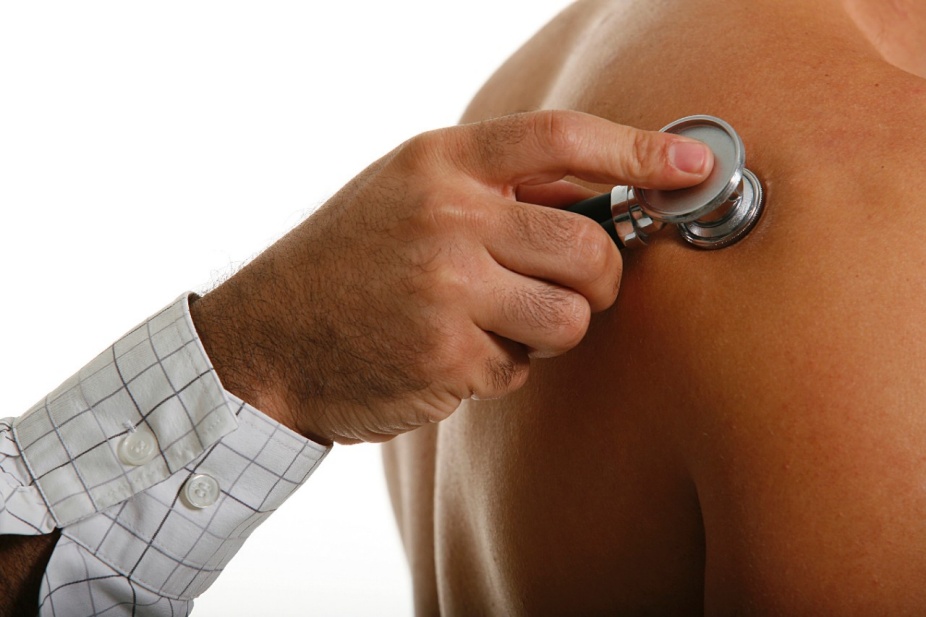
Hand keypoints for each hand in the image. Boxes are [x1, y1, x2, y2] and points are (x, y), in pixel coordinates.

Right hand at [190, 110, 712, 443]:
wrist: (267, 340)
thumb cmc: (347, 263)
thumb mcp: (406, 192)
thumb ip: (493, 187)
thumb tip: (601, 193)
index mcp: (440, 163)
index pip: (562, 139)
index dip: (641, 149)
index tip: (693, 165)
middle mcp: (447, 217)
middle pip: (589, 243)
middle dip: (602, 276)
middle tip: (578, 285)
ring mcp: (447, 289)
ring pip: (571, 317)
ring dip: (550, 332)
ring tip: (498, 325)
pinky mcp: (447, 357)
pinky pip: (522, 368)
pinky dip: (501, 367)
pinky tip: (450, 354)